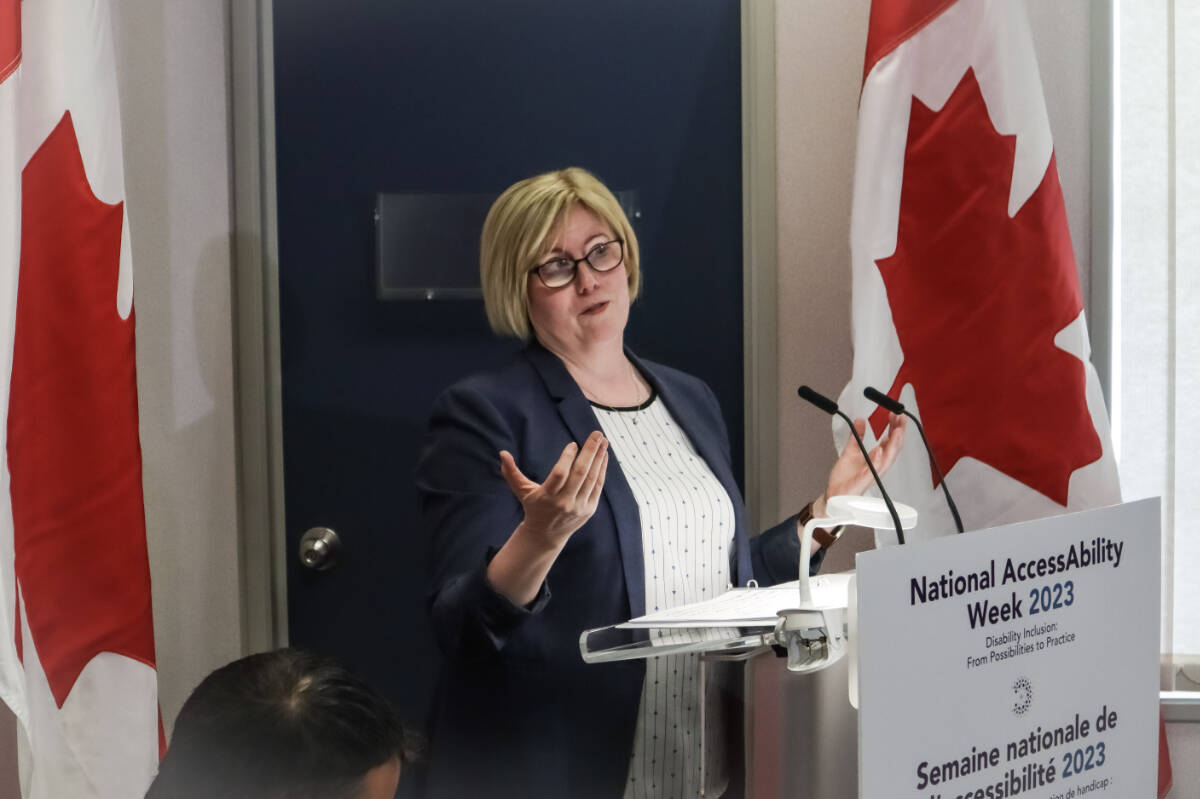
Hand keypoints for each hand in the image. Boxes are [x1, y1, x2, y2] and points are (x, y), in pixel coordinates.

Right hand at [499, 431, 608, 551]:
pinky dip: (601, 470)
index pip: (560, 474)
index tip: (573, 444)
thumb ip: (511, 472)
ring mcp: (578, 506)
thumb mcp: (522, 491)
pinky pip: (597, 486)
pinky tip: (603, 456)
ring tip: (603, 441)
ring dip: (599, 458)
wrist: (546, 535)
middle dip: (590, 452)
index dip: (567, 458)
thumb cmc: (533, 507)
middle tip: (597, 433)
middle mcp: (564, 502)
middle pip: (580, 474)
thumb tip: (502, 453)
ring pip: (591, 479)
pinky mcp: (589, 509)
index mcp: (547, 496)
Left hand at [820, 412, 906, 505]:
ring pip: (887, 459)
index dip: (894, 428)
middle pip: (893, 448)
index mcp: (876, 460)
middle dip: (898, 432)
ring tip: (897, 431)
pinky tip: (879, 450)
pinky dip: (877, 461)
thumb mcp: (851, 451)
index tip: (896, 414)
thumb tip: (860, 421)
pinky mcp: (863, 482)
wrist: (835, 495)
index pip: (889, 441)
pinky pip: (872, 471)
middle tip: (901, 418)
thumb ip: (856, 436)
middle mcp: (877, 467)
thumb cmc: (846, 479)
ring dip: (893, 444)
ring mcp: (872, 475)